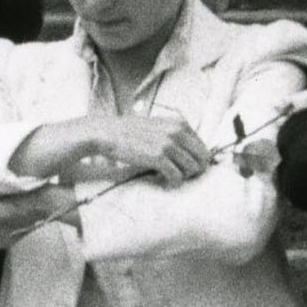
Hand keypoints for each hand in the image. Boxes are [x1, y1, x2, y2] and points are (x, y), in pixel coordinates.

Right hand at [19, 113, 212, 188]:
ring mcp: (168, 143)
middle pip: (202, 159)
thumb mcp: (154, 128)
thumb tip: (189, 154)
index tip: (186, 169)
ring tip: (168, 179)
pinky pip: (176, 176)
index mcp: (178, 123)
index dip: (198, 161)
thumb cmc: (128, 134)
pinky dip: (172, 183)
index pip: (203, 146)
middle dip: (194, 171)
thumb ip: (172, 136)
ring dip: (183, 178)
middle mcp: (176, 131)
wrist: (103, 134)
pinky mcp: (157, 156)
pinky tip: (162, 182)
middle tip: (179, 177)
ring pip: (192, 169)